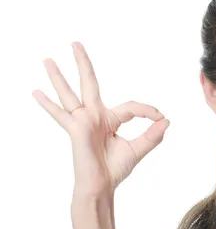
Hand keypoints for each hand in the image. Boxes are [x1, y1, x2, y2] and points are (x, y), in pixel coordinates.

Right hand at [33, 41, 169, 196]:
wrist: (102, 185)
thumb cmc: (115, 169)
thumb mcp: (138, 149)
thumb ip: (152, 135)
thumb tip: (166, 121)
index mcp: (110, 120)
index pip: (131, 107)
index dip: (148, 111)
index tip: (161, 117)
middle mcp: (95, 116)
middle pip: (89, 84)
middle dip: (83, 64)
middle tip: (75, 42)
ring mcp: (83, 122)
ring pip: (70, 94)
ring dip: (58, 77)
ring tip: (47, 59)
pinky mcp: (76, 130)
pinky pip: (61, 115)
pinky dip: (48, 105)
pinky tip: (35, 92)